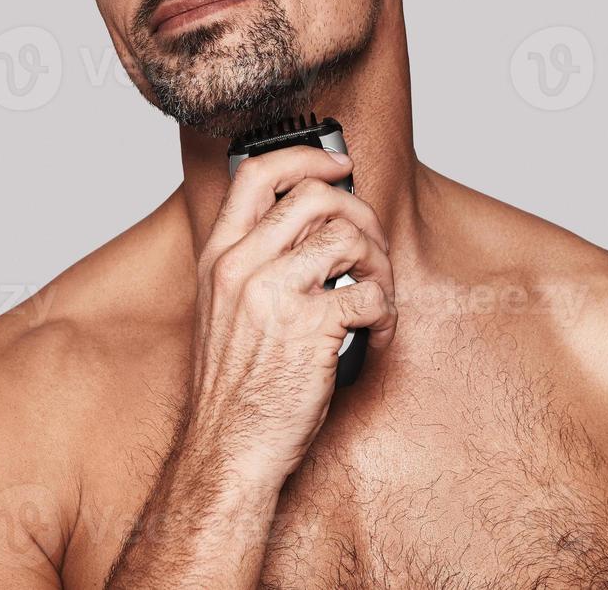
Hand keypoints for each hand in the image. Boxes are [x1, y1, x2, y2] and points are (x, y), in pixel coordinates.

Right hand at [183, 144, 397, 486]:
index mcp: (220, 258)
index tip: (338, 164)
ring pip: (349, 237)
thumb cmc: (233, 389)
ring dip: (379, 263)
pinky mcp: (310, 328)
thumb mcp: (224, 310)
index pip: (257, 174)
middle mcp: (242, 266)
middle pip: (316, 196)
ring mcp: (274, 294)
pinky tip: (378, 332)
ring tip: (378, 292)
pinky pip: (370, 293)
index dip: (306, 157)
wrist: (226, 451)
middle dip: (359, 214)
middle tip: (372, 245)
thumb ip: (256, 264)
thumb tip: (313, 227)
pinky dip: (387, 311)